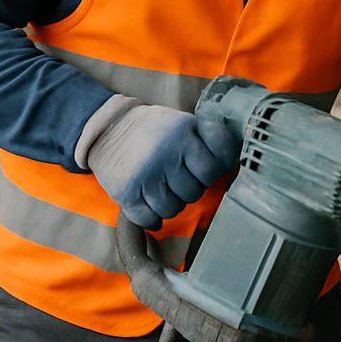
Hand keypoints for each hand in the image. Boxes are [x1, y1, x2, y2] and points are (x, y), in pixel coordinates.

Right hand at [84, 101, 240, 230]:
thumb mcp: (184, 121)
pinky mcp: (126, 191)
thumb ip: (210, 137)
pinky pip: (148, 219)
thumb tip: (233, 159)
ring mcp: (146, 175)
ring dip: (168, 203)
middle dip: (186, 188)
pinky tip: (148, 202)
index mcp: (183, 134)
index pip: (211, 170)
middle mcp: (166, 154)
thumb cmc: (153, 129)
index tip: (196, 169)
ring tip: (160, 188)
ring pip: (172, 210)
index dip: (206, 174)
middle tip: (174, 177)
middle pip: (192, 193)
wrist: (107, 126)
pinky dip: (150, 217)